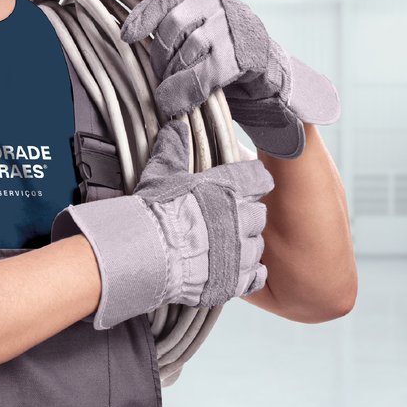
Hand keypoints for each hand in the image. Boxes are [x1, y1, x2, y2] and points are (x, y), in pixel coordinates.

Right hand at [51, 119, 270, 329]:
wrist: (146, 253)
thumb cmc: (154, 212)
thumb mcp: (161, 173)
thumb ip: (173, 149)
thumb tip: (175, 126)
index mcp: (227, 188)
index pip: (259, 179)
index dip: (254, 182)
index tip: (248, 185)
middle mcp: (240, 219)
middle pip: (259, 215)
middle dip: (247, 216)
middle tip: (229, 220)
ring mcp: (239, 252)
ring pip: (257, 246)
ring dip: (245, 246)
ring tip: (225, 248)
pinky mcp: (233, 279)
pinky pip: (254, 275)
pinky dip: (246, 273)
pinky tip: (233, 270)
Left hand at [119, 0, 340, 158]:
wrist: (271, 78)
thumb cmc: (223, 61)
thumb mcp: (195, 42)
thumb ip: (170, 40)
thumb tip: (126, 48)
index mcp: (201, 0)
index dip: (143, 16)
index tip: (125, 37)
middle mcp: (218, 7)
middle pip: (174, 26)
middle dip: (160, 57)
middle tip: (158, 78)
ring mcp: (234, 29)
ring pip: (190, 49)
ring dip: (173, 75)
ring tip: (167, 93)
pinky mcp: (246, 56)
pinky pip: (207, 72)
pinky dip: (186, 90)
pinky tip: (174, 103)